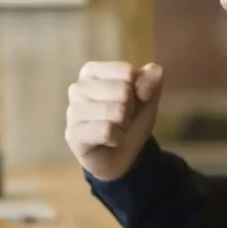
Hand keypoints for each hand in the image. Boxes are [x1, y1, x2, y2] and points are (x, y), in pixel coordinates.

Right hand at [65, 61, 163, 180]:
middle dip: (130, 109)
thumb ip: (152, 79)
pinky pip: (106, 131)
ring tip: (116, 129)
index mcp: (91, 72)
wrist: (120, 155)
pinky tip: (110, 141)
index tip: (129, 102)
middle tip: (122, 119)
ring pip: (115, 111)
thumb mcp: (147, 98)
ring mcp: (73, 112)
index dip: (136, 90)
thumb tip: (153, 72)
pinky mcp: (73, 135)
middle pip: (122, 90)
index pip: (126, 72)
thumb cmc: (129, 120)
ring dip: (124, 125)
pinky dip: (117, 138)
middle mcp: (77, 88)